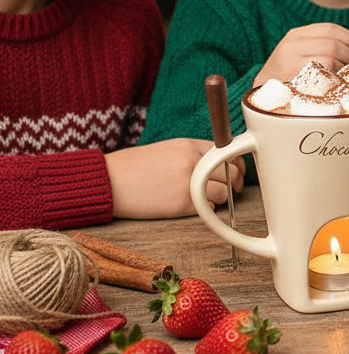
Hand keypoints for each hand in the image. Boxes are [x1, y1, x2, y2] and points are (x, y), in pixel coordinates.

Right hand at [106, 139, 243, 218]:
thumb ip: (192, 154)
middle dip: (236, 179)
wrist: (108, 182)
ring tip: (214, 198)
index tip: (235, 168)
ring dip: (223, 196)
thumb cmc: (134, 167)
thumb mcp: (166, 149)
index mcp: (189, 145)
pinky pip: (210, 207)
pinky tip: (199, 207)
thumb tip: (217, 163)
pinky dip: (210, 208)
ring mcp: (188, 183)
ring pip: (225, 190)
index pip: (227, 150)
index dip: (234, 161)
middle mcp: (192, 162)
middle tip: (234, 186)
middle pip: (231, 170)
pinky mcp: (182, 205)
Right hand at [254, 22, 348, 85]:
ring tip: (342, 75)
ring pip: (330, 57)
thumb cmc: (292, 76)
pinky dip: (336, 78)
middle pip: (333, 43)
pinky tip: (334, 84)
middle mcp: (290, 45)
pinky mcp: (294, 80)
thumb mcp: (307, 53)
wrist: (263, 99)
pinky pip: (325, 74)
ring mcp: (289, 63)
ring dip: (344, 67)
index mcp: (295, 35)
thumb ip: (333, 43)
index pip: (330, 28)